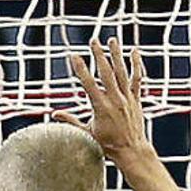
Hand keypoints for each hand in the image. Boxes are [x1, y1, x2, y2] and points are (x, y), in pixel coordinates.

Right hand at [53, 38, 154, 169]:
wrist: (131, 150)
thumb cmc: (107, 145)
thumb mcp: (86, 133)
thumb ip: (71, 121)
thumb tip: (54, 114)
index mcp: (101, 107)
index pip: (88, 84)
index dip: (80, 69)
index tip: (74, 55)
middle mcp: (115, 100)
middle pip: (106, 73)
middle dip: (99, 55)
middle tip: (93, 40)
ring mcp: (127, 98)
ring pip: (122, 72)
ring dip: (116, 55)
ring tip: (112, 40)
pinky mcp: (136, 99)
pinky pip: (136, 79)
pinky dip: (135, 65)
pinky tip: (133, 52)